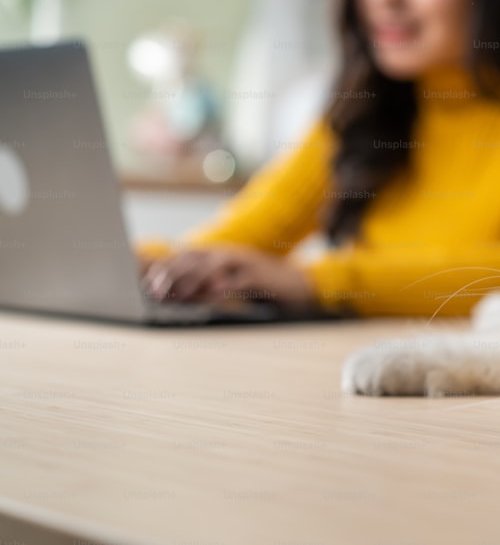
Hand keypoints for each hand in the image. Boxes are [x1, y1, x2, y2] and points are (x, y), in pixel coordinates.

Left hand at [141, 246, 316, 310]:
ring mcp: (246, 263)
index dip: (165, 266)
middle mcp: (230, 254)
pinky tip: (212, 296)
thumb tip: (178, 294)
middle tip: (155, 290)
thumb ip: (208, 285)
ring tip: (177, 293)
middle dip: (172, 273)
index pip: (186, 255)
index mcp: (220, 254)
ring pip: (214, 266)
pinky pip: (239, 281)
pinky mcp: (261, 277)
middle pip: (195, 258)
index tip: (147, 282)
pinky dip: (224, 288)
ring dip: (193, 279)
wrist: (300, 285)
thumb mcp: (232, 282)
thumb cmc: (263, 288)